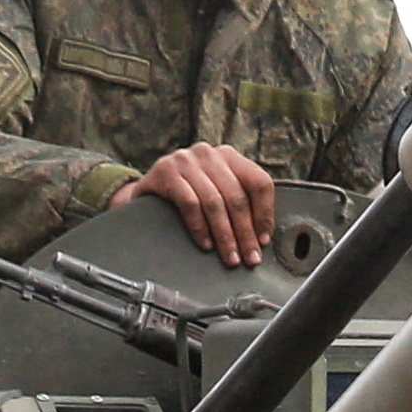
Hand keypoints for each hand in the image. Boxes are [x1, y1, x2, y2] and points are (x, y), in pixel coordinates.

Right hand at [109, 142, 279, 266]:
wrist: (145, 191)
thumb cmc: (186, 194)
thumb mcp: (215, 190)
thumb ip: (237, 202)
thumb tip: (261, 236)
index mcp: (229, 156)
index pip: (258, 182)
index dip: (265, 214)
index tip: (263, 240)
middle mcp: (209, 153)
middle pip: (237, 196)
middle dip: (245, 233)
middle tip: (249, 258)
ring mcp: (186, 160)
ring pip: (214, 202)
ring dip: (225, 235)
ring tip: (230, 257)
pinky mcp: (166, 171)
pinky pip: (190, 204)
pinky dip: (200, 228)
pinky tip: (206, 245)